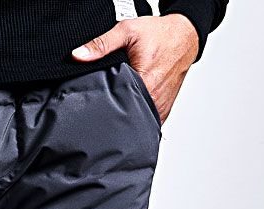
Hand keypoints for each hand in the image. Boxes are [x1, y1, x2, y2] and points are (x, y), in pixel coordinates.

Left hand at [72, 14, 198, 123]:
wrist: (185, 37)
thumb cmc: (160, 34)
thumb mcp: (128, 31)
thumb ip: (102, 44)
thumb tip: (78, 55)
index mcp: (145, 84)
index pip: (118, 106)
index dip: (103, 107)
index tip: (93, 106)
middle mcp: (154, 99)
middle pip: (126, 117)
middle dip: (112, 114)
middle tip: (102, 109)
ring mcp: (160, 108)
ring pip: (137, 122)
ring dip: (126, 118)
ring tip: (115, 111)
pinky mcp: (163, 111)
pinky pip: (147, 121)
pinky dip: (137, 118)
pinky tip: (128, 113)